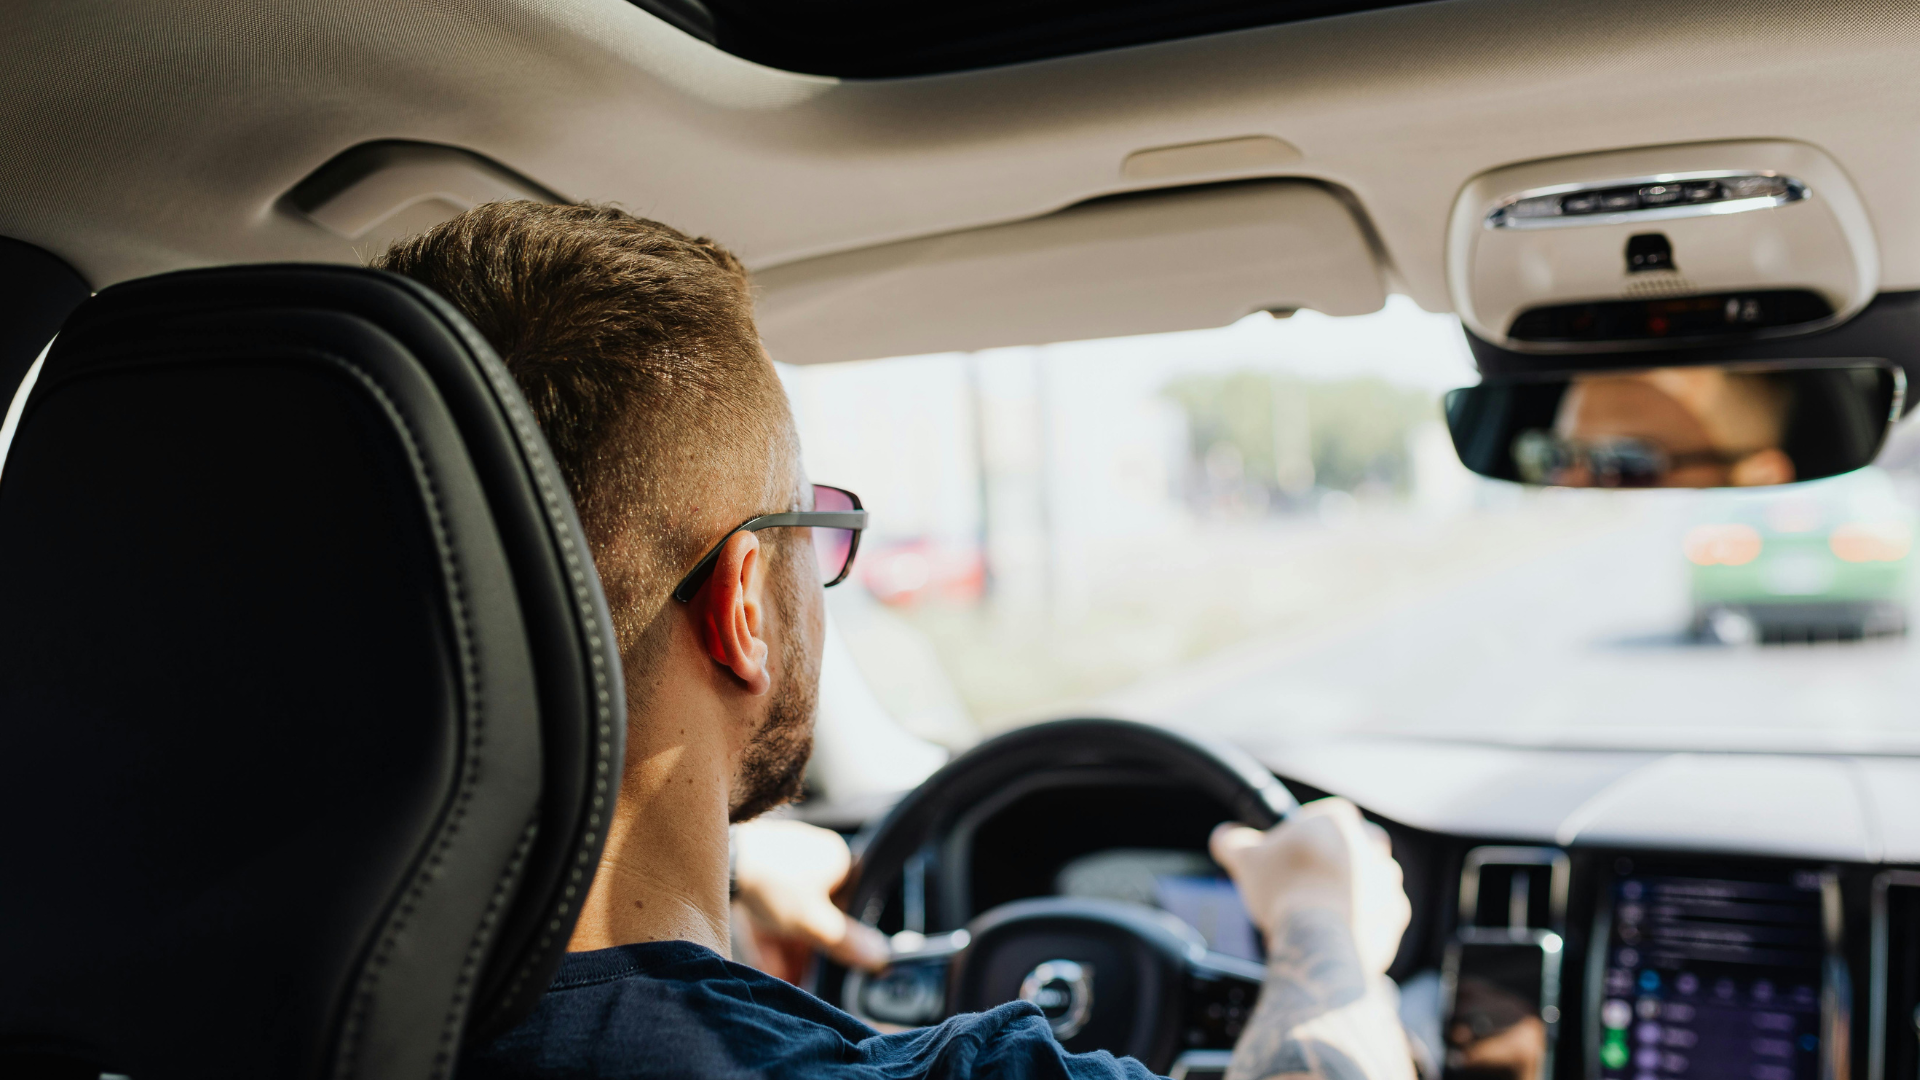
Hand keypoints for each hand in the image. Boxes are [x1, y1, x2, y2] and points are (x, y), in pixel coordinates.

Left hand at [731, 818, 890, 973]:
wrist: (719, 858)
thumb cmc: (772, 882)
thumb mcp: (813, 922)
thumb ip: (846, 942)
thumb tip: (880, 957)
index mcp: (837, 859)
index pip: (852, 903)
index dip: (841, 937)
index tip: (835, 965)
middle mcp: (813, 855)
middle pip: (817, 913)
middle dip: (808, 950)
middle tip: (805, 977)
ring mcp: (781, 861)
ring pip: (790, 913)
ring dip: (788, 948)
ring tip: (785, 978)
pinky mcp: (754, 870)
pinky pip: (767, 907)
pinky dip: (768, 935)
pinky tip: (767, 966)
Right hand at [1210, 796, 1409, 975]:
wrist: (1319, 941)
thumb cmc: (1285, 890)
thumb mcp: (1244, 858)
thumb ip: (1232, 840)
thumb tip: (1224, 836)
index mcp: (1339, 821)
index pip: (1327, 815)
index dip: (1307, 833)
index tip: (1291, 853)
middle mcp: (1372, 846)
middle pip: (1353, 846)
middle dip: (1334, 862)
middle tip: (1307, 882)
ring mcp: (1388, 882)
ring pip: (1369, 880)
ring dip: (1350, 891)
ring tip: (1319, 911)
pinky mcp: (1395, 916)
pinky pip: (1379, 913)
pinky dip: (1362, 920)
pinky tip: (1336, 931)